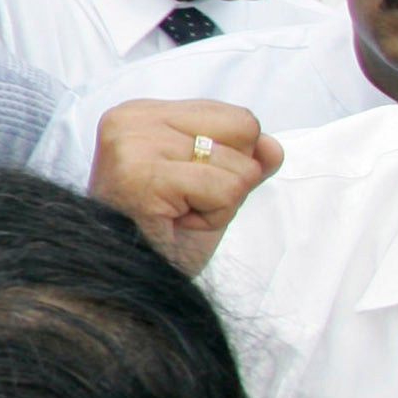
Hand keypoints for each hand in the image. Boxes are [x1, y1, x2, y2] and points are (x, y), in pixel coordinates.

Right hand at [88, 99, 281, 276]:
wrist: (125, 284)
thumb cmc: (162, 237)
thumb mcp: (211, 188)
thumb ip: (244, 159)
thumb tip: (272, 147)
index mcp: (141, 114)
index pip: (235, 117)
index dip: (227, 161)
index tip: (184, 187)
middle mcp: (131, 121)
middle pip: (243, 130)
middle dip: (229, 178)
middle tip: (183, 204)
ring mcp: (132, 146)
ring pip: (239, 166)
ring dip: (221, 204)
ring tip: (177, 216)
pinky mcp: (142, 176)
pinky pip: (227, 189)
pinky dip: (215, 217)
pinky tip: (177, 224)